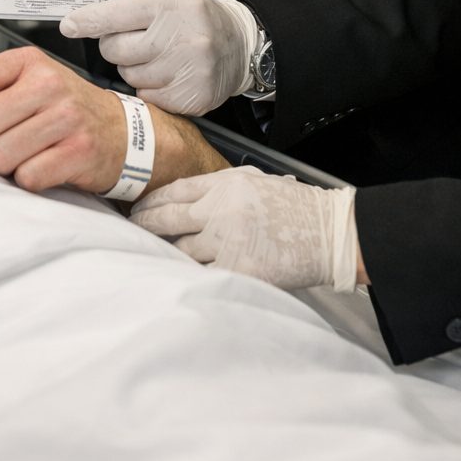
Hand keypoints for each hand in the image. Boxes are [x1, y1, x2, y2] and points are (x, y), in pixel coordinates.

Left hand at [0, 46, 125, 193]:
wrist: (122, 133)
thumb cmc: (64, 112)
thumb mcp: (27, 90)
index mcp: (28, 63)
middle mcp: (48, 83)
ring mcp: (67, 117)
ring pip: (0, 155)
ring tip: (15, 160)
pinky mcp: (80, 150)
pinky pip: (28, 177)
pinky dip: (25, 181)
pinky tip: (39, 169)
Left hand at [61, 0, 254, 115]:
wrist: (242, 46)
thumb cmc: (199, 21)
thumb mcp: (172, 0)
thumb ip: (133, 6)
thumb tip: (92, 13)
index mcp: (170, 8)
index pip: (118, 14)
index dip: (89, 20)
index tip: (70, 24)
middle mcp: (178, 38)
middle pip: (117, 50)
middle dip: (115, 47)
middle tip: (132, 43)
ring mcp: (186, 70)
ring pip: (129, 76)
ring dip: (134, 69)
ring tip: (157, 59)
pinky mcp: (190, 97)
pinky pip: (148, 97)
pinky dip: (150, 88)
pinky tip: (168, 76)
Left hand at [131, 169, 359, 291]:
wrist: (329, 233)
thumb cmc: (296, 208)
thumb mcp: (254, 181)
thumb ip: (219, 187)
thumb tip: (183, 198)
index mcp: (225, 185)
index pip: (174, 190)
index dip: (150, 200)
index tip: (137, 207)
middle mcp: (220, 211)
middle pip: (166, 219)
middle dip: (144, 224)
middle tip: (131, 229)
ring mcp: (226, 242)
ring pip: (179, 250)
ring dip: (166, 254)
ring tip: (152, 257)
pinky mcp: (237, 270)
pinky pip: (201, 274)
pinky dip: (189, 276)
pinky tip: (177, 278)